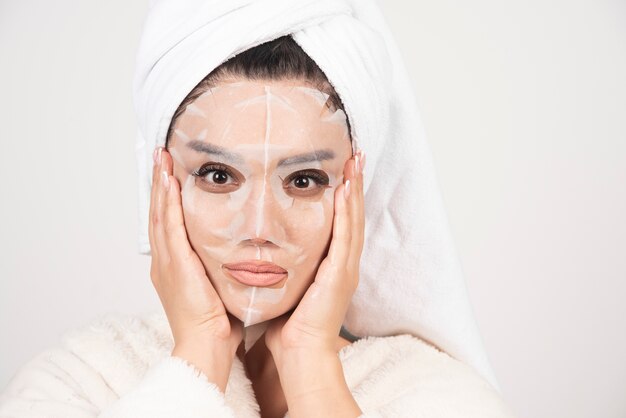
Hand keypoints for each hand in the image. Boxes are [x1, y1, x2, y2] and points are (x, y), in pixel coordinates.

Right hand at [149, 147, 242, 390]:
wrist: (206, 347)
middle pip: (159, 213)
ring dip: (161, 185)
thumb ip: (222, 265)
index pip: (169, 223)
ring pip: (160, 215)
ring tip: (162, 159)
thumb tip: (242, 250)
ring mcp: (167, 263)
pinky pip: (170, 227)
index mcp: (174, 267)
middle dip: (160, 183)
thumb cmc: (218, 323)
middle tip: (161, 156)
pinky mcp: (175, 265)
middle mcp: (165, 262)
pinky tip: (170, 182)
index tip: (171, 173)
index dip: (168, 197)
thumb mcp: (219, 286)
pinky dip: (168, 203)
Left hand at [264, 149, 365, 417]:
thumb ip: (286, 263)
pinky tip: (346, 189)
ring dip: (355, 189)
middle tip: (355, 154)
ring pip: (353, 220)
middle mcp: (344, 262)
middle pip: (352, 215)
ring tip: (355, 161)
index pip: (341, 221)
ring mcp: (346, 267)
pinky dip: (347, 212)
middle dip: (355, 183)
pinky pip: (345, 236)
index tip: (342, 168)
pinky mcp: (340, 274)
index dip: (344, 194)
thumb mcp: (290, 284)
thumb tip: (264, 247)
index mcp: (333, 264)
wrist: (300, 351)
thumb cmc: (291, 322)